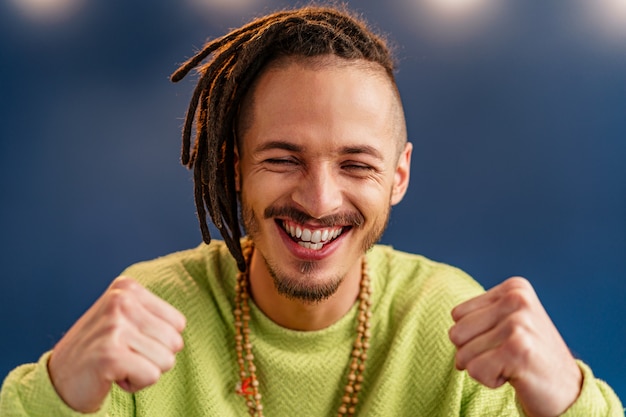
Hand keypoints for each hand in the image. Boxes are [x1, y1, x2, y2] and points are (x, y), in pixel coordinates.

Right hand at [48, 277, 185, 412]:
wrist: (59, 379)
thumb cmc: (100, 349)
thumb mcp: (126, 318)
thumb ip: (154, 313)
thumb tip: (184, 322)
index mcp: (127, 288)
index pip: (179, 323)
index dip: (158, 341)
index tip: (130, 341)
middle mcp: (121, 301)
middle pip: (175, 342)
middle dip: (153, 357)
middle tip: (123, 355)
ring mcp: (114, 326)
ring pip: (166, 360)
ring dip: (144, 370)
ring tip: (118, 364)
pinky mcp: (110, 354)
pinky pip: (152, 376)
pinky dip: (136, 383)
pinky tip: (112, 376)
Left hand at [449, 277, 581, 416]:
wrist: (568, 391)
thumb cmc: (529, 357)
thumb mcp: (506, 323)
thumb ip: (476, 316)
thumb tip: (450, 331)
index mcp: (514, 288)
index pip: (457, 315)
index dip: (474, 337)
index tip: (504, 342)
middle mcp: (517, 299)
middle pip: (456, 333)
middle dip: (474, 353)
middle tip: (506, 357)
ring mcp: (519, 323)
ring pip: (463, 354)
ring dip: (483, 367)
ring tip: (512, 365)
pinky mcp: (518, 349)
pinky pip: (475, 370)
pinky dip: (490, 380)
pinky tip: (515, 375)